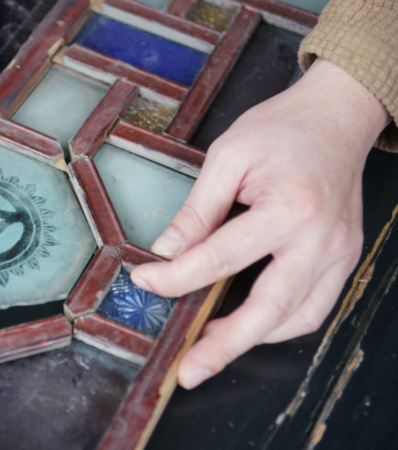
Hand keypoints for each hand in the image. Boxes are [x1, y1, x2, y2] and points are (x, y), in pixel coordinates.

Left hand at [130, 58, 389, 388]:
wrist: (337, 116)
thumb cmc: (282, 129)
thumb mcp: (228, 156)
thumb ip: (198, 209)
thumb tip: (167, 251)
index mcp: (290, 208)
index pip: (220, 257)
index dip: (176, 276)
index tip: (144, 281)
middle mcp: (321, 239)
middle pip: (269, 309)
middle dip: (225, 346)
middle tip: (189, 370)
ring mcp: (338, 253)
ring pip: (297, 318)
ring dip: (252, 340)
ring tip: (211, 349)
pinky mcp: (343, 258)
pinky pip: (314, 307)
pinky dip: (279, 323)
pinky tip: (248, 324)